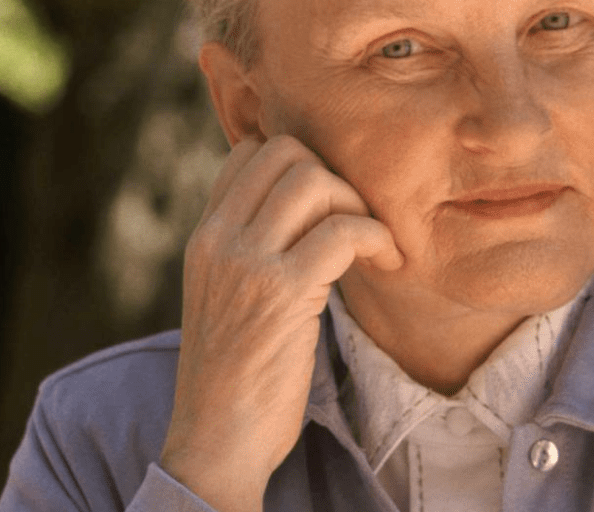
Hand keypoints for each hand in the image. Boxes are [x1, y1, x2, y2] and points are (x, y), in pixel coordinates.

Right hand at [159, 135, 402, 511]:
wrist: (215, 443)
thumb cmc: (236, 372)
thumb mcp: (226, 292)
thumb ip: (252, 244)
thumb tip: (313, 203)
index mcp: (205, 235)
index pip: (248, 150)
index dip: (299, 161)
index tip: (330, 200)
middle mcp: (218, 238)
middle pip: (287, 151)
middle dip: (334, 176)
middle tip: (356, 220)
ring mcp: (246, 261)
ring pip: (314, 180)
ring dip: (358, 204)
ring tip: (373, 243)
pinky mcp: (281, 291)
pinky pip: (343, 231)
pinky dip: (377, 237)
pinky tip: (389, 262)